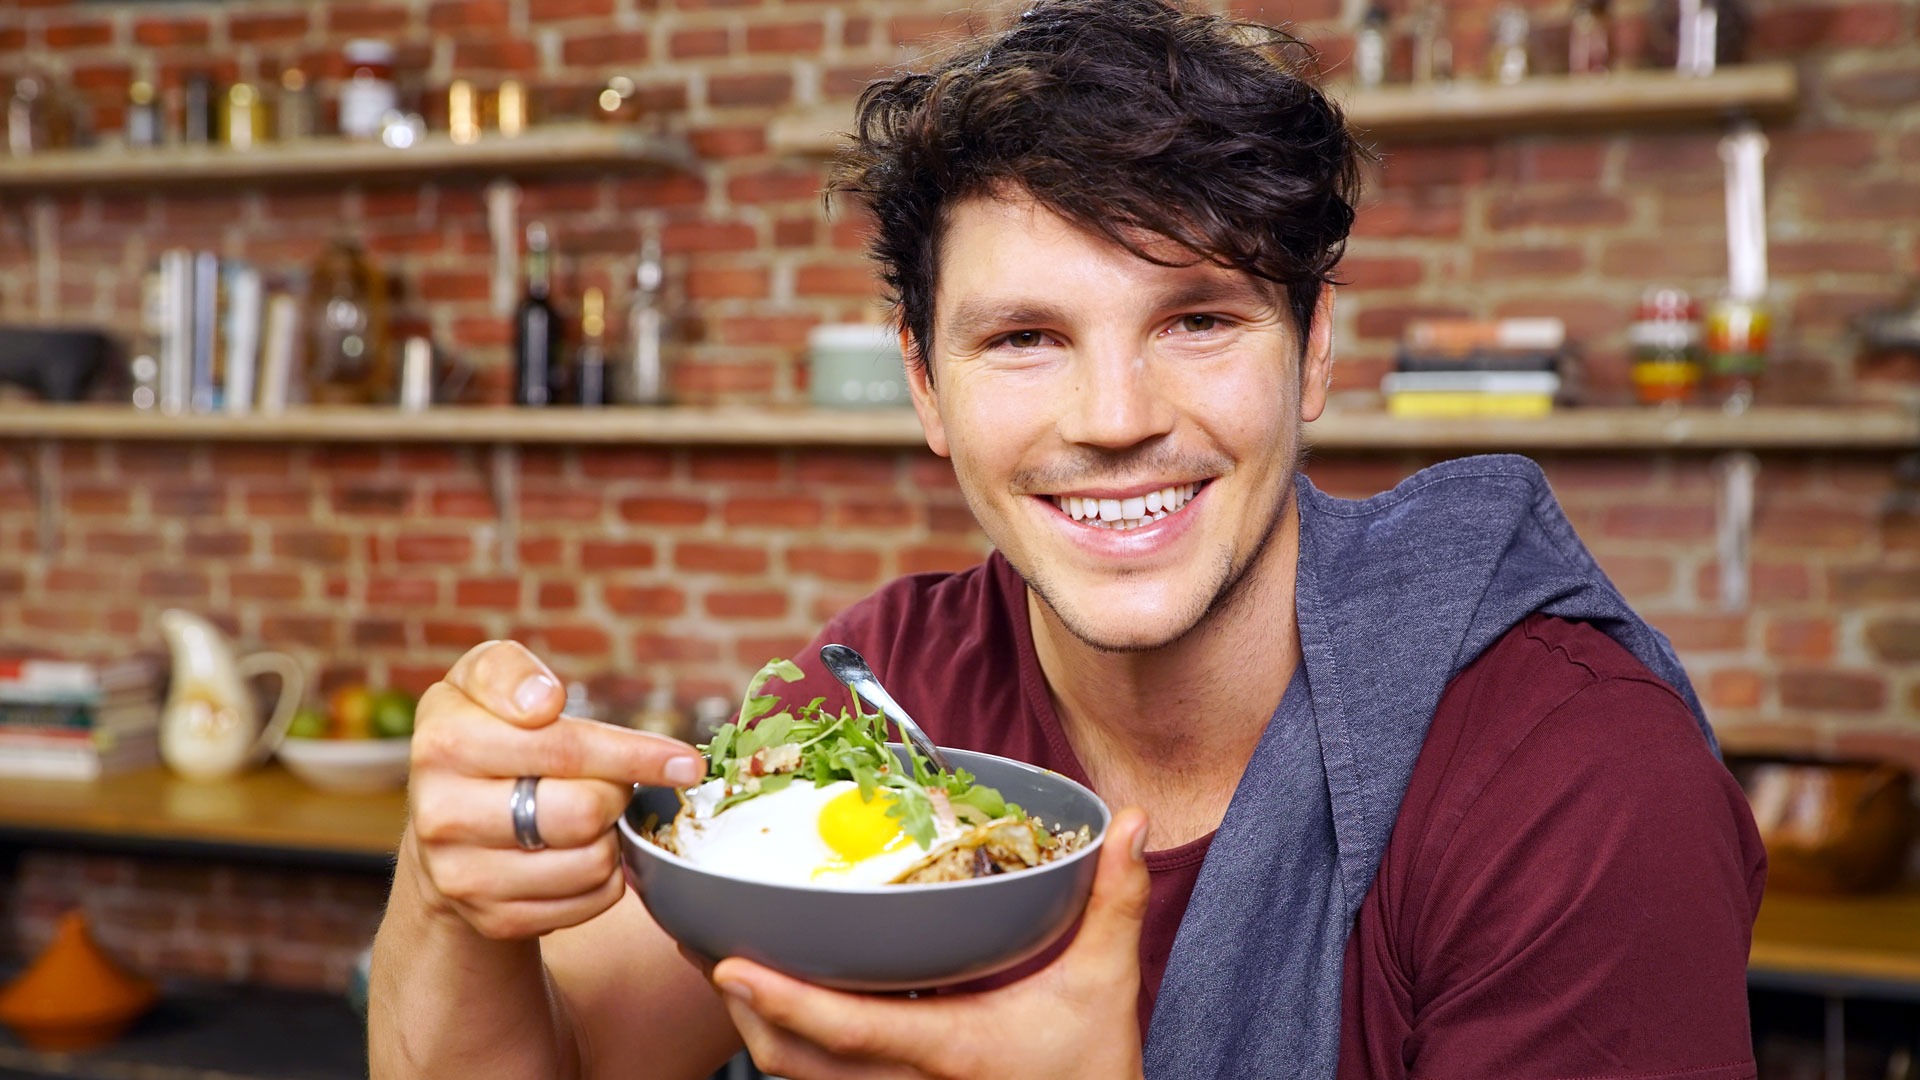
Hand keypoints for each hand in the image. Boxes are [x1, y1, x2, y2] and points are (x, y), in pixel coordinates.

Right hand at [404, 640, 705, 940]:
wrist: (441, 822)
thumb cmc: (482, 735)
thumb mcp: (480, 681)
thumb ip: (509, 671)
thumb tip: (544, 699)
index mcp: (444, 744)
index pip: (563, 749)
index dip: (635, 754)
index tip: (686, 762)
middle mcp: (443, 814)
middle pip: (584, 811)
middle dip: (617, 792)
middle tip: (611, 781)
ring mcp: (464, 875)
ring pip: (592, 862)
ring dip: (611, 835)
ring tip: (587, 814)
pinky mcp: (493, 919)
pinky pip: (590, 901)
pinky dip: (603, 876)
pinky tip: (579, 851)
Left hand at [710, 808, 1151, 1079]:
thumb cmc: (1095, 1066)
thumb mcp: (1109, 981)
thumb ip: (1115, 900)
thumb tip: (1131, 822)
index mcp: (948, 1045)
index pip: (849, 1028)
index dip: (785, 1000)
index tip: (730, 965)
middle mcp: (908, 1078)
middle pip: (794, 1059)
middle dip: (740, 1009)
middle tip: (700, 945)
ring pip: (798, 1074)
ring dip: (755, 1026)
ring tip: (722, 965)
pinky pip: (822, 1077)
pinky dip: (787, 1040)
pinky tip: (774, 1000)